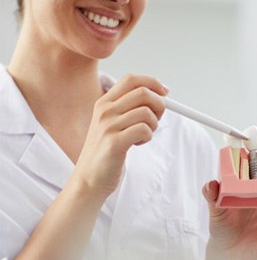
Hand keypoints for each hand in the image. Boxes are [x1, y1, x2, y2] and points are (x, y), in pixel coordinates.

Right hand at [72, 75, 167, 197]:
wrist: (89, 179)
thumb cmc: (106, 152)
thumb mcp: (112, 124)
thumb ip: (129, 109)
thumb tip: (159, 96)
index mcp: (103, 103)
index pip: (131, 79)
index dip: (152, 82)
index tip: (165, 92)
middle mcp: (104, 111)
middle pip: (143, 93)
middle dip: (159, 105)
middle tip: (155, 120)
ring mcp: (108, 126)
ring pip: (146, 113)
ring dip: (153, 125)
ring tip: (142, 136)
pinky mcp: (114, 142)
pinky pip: (144, 130)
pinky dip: (148, 137)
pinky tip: (137, 144)